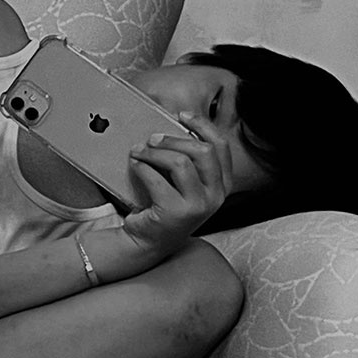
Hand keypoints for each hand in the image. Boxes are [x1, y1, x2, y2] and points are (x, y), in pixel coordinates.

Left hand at [120, 110, 233, 260]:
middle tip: (151, 139)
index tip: (181, 115)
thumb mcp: (183, 183)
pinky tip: (134, 167)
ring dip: (154, 153)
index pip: (221, 146)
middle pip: (203, 151)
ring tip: (138, 152)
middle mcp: (217, 195)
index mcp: (223, 184)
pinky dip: (142, 169)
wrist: (147, 242)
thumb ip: (187, 160)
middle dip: (174, 140)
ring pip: (181, 163)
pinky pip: (157, 180)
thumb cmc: (163, 206)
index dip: (202, 126)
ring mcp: (199, 206)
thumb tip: (172, 127)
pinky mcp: (176, 213)